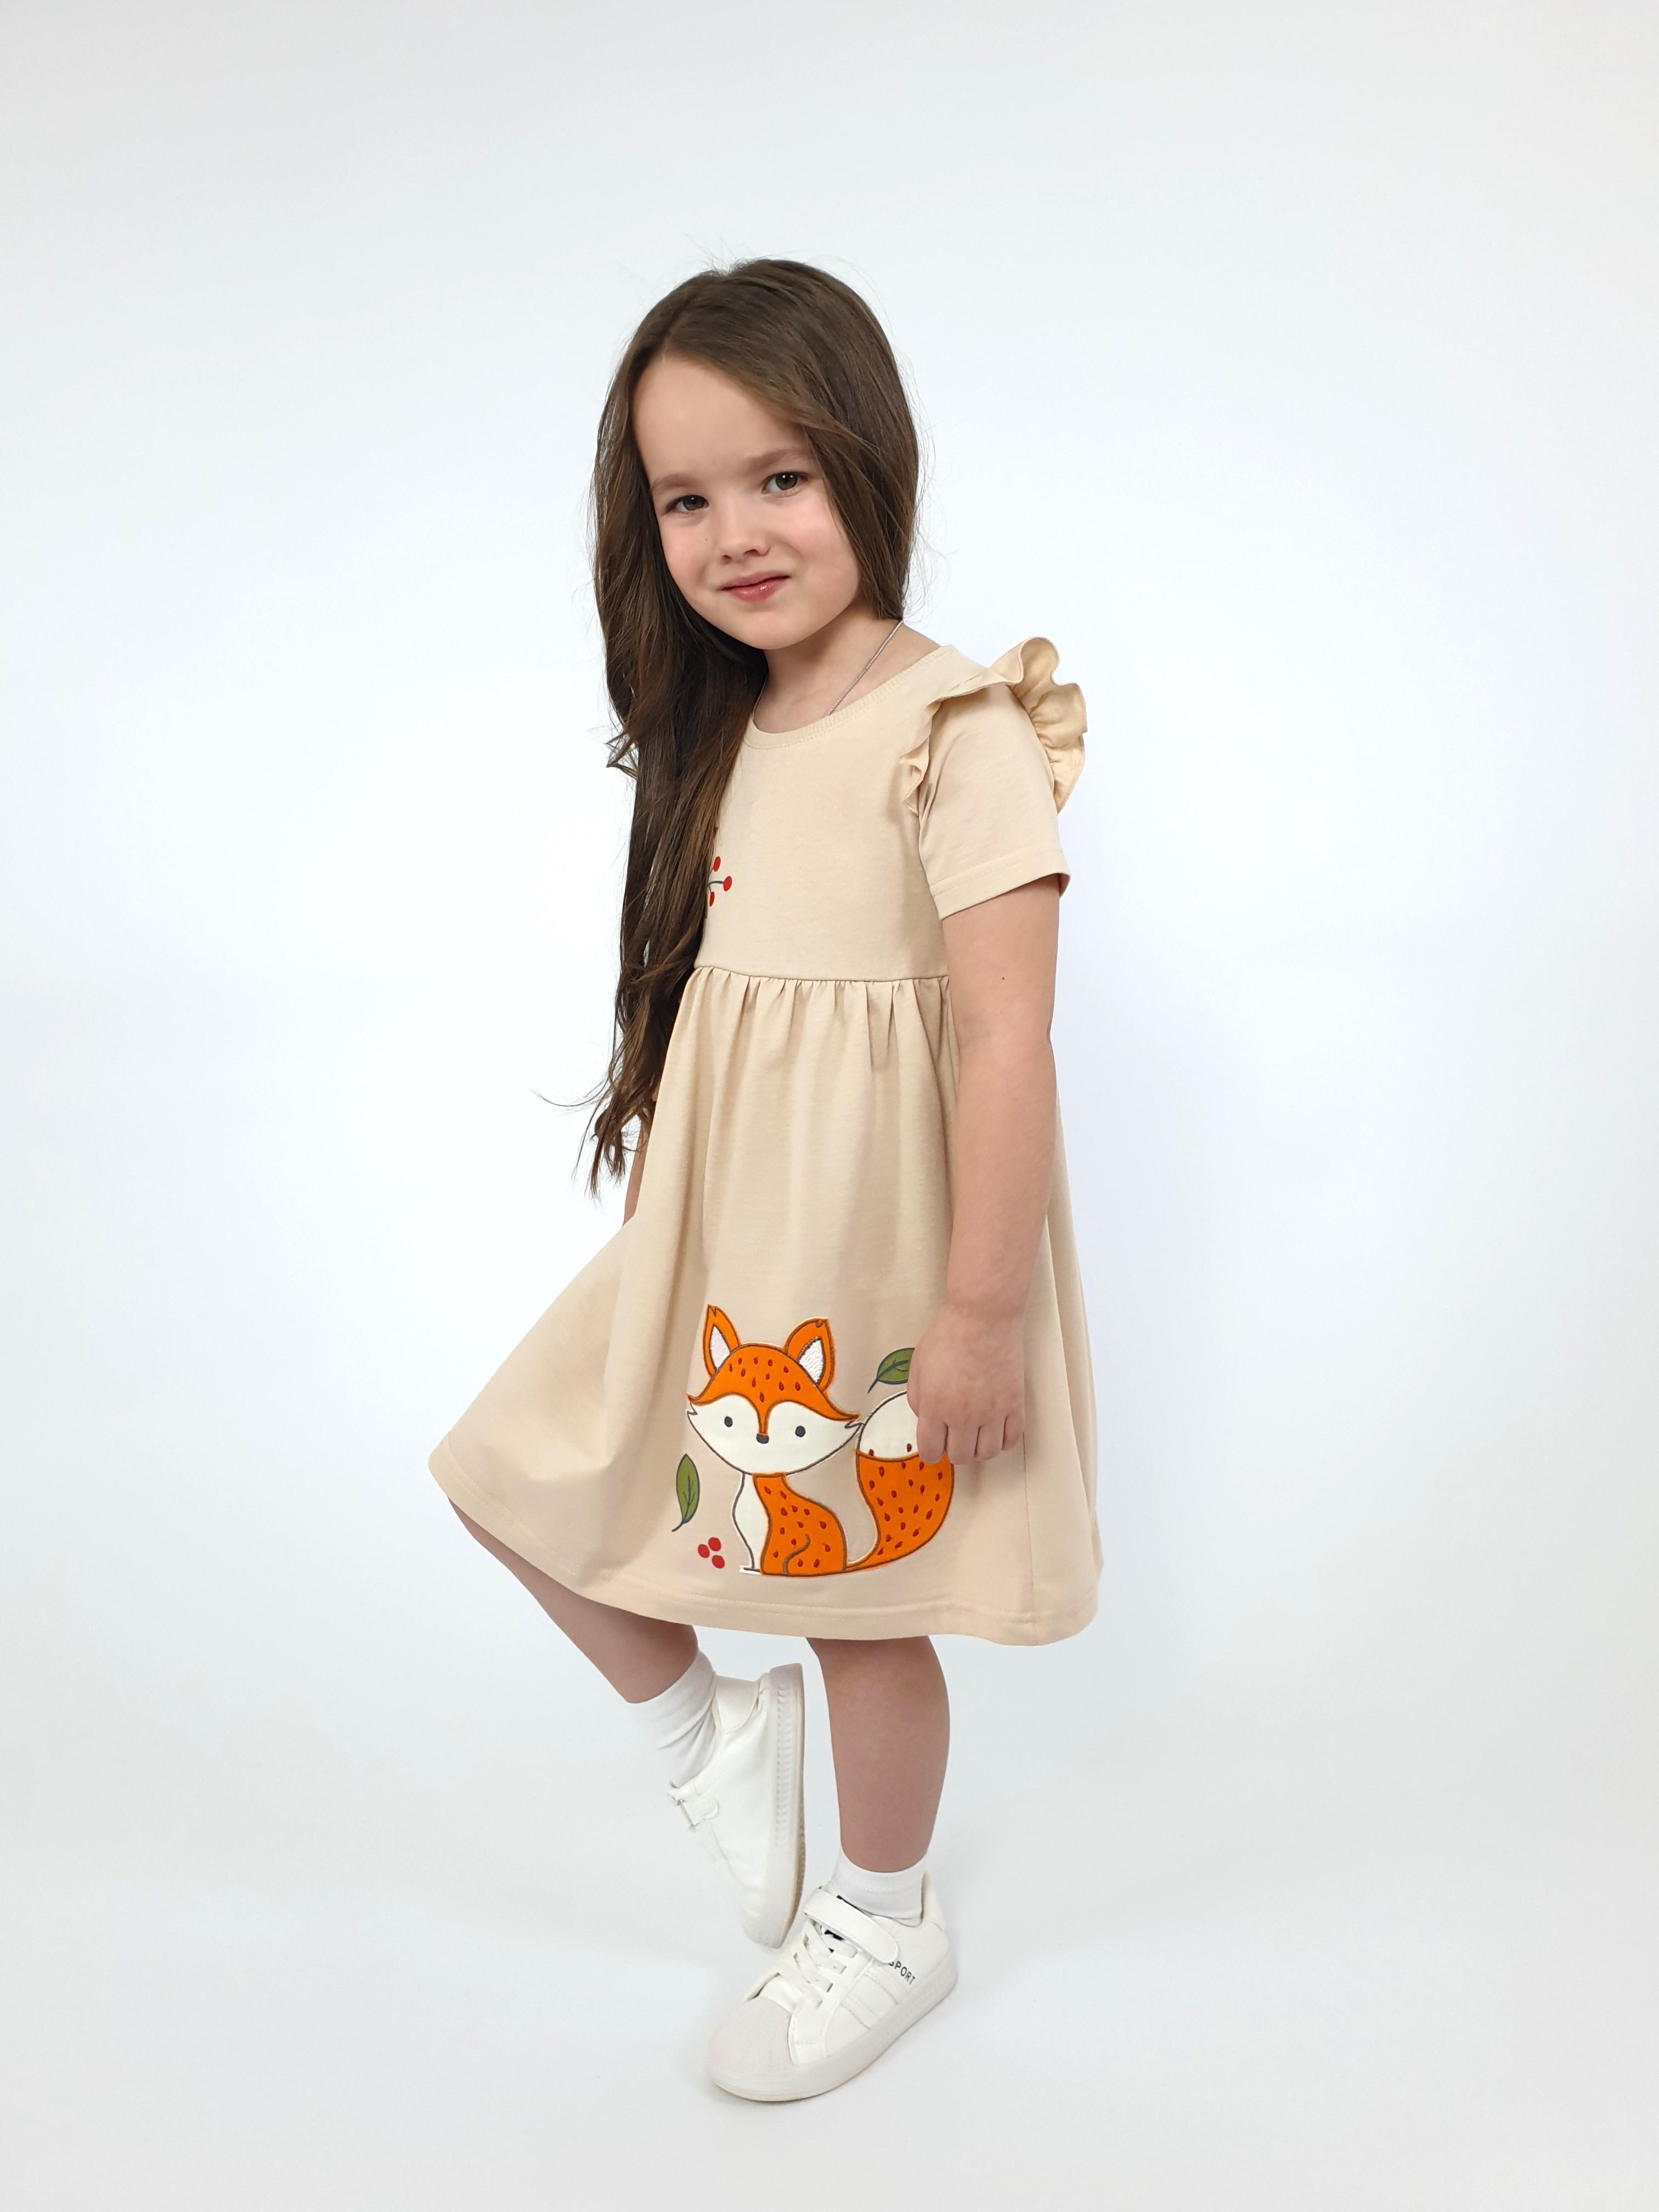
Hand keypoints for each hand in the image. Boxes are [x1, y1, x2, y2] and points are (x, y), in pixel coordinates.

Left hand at [906, 1300, 1024, 1464]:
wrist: (984, 1318)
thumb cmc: (948, 1336)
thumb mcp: (918, 1366)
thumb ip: (917, 1399)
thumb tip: (926, 1419)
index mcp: (936, 1407)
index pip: (931, 1450)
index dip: (931, 1452)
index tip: (934, 1446)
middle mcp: (964, 1416)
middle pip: (960, 1456)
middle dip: (953, 1450)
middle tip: (954, 1437)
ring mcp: (992, 1413)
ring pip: (987, 1453)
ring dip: (978, 1449)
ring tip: (975, 1435)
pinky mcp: (1014, 1404)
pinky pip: (1011, 1440)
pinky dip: (1002, 1441)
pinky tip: (995, 1430)